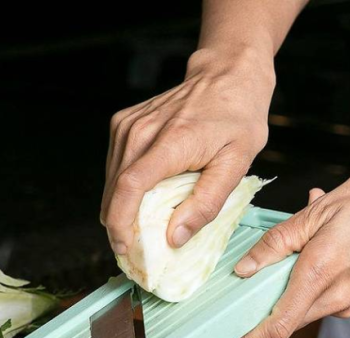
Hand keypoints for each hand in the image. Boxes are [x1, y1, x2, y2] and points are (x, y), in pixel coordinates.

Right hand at [101, 47, 274, 253]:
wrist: (227, 74)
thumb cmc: (238, 118)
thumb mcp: (237, 164)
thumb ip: (206, 203)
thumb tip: (175, 238)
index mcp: (171, 141)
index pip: (130, 187)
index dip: (120, 222)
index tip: (123, 248)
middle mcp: (141, 130)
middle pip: (115, 187)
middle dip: (118, 224)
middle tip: (133, 252)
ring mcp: (129, 124)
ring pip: (111, 179)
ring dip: (119, 207)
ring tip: (136, 230)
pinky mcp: (124, 123)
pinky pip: (115, 165)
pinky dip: (123, 187)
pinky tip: (140, 200)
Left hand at [231, 168, 349, 337]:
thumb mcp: (318, 212)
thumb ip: (277, 243)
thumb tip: (244, 268)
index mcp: (319, 275)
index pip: (277, 325)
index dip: (249, 337)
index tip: (229, 337)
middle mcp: (334, 299)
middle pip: (285, 318)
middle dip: (260, 308)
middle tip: (240, 286)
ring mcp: (348, 302)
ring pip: (301, 307)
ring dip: (285, 288)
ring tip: (287, 249)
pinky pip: (319, 297)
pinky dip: (305, 279)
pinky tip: (312, 246)